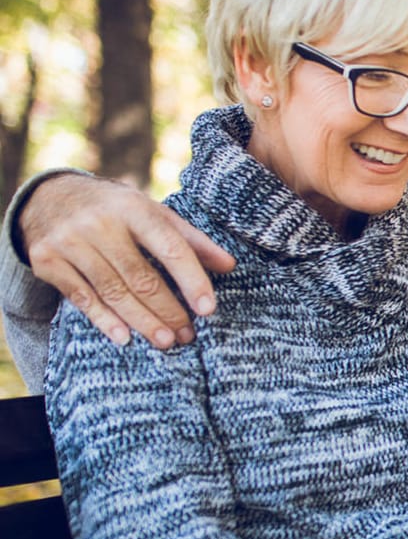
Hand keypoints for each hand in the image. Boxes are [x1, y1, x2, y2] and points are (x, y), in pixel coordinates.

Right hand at [20, 172, 235, 348]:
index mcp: (133, 207)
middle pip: (141, 277)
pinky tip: (125, 337)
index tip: (208, 309)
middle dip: (168, 310)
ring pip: (113, 292)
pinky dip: (104, 320)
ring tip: (166, 341)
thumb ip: (190, 239)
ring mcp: (69, 241)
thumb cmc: (116, 209)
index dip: (191, 280)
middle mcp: (99, 223)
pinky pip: (82, 297)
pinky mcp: (46, 260)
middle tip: (187, 335)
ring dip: (143, 321)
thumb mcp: (152, 213)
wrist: (50, 196)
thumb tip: (229, 266)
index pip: (170, 247)